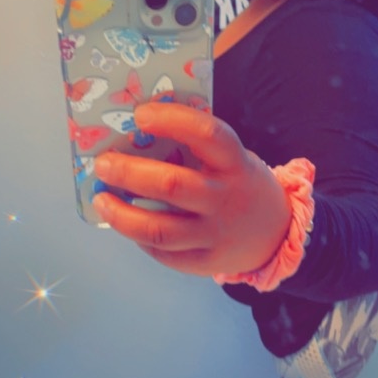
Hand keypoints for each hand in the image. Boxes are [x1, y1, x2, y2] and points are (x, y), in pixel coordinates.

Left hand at [92, 103, 290, 276]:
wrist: (275, 233)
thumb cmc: (239, 184)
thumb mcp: (232, 160)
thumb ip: (196, 149)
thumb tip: (136, 137)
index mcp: (235, 163)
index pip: (207, 134)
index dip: (172, 120)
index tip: (140, 115)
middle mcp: (226, 199)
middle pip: (173, 186)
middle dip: (129, 173)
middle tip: (103, 164)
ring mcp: (216, 234)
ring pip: (160, 230)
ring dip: (122, 215)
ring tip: (102, 200)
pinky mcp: (205, 263)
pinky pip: (164, 254)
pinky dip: (139, 238)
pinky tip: (127, 224)